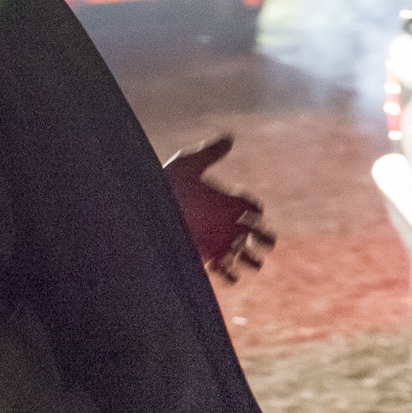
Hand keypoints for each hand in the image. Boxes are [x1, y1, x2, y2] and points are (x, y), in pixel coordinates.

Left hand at [164, 134, 274, 281]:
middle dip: (266, 238)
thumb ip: (209, 154)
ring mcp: (219, 241)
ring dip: (253, 261)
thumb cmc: (165, 186)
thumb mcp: (187, 166)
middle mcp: (228, 223)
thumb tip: (230, 137)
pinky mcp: (207, 257)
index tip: (249, 210)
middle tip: (264, 241)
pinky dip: (230, 275)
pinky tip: (227, 271)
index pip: (253, 206)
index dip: (255, 208)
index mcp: (228, 201)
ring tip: (252, 262)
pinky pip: (225, 271)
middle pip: (259, 233)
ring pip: (246, 256)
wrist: (144, 210)